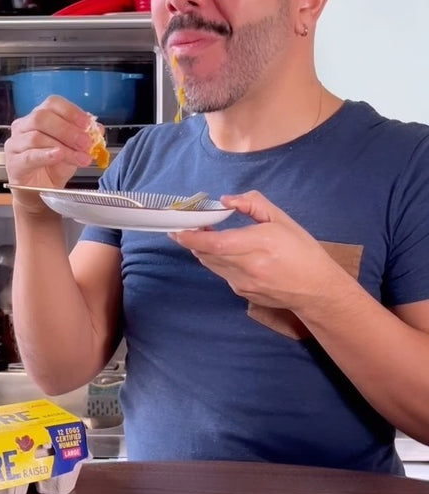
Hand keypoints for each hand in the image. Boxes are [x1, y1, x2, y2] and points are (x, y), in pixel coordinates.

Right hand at [4, 95, 97, 209]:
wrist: (38, 194)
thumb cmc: (53, 168)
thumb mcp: (74, 151)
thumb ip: (85, 138)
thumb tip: (98, 128)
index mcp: (39, 117)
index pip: (52, 104)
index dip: (71, 112)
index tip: (88, 124)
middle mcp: (23, 126)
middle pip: (42, 117)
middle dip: (68, 130)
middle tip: (86, 143)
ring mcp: (15, 144)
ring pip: (37, 137)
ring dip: (63, 147)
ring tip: (80, 157)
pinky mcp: (13, 162)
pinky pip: (29, 155)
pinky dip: (46, 155)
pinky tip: (58, 156)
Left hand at [169, 190, 339, 314]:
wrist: (316, 289)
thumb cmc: (302, 251)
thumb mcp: (282, 219)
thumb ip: (253, 204)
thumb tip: (226, 201)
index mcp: (260, 244)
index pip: (216, 243)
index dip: (192, 237)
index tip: (177, 228)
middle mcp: (248, 266)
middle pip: (207, 254)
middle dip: (191, 240)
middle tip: (183, 226)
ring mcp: (243, 283)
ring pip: (211, 264)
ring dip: (203, 250)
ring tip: (202, 235)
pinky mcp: (242, 292)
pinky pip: (222, 273)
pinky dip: (218, 261)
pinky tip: (227, 253)